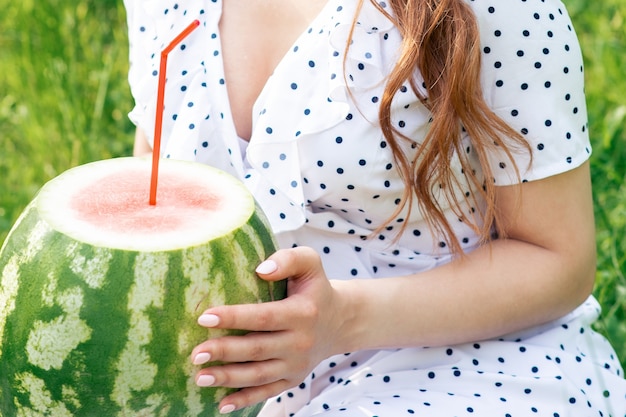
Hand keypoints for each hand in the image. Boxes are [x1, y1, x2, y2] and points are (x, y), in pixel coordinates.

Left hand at [190, 246, 346, 413]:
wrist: (339, 320)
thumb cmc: (315, 288)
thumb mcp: (310, 263)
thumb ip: (288, 259)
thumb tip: (260, 270)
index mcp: (302, 313)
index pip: (264, 317)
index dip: (234, 318)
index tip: (205, 317)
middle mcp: (300, 342)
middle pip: (257, 349)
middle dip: (224, 352)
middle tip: (195, 354)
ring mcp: (297, 364)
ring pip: (259, 375)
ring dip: (228, 378)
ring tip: (200, 377)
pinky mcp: (293, 379)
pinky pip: (267, 392)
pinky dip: (245, 399)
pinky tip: (222, 404)